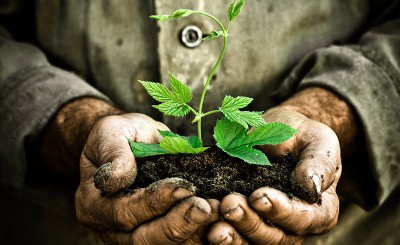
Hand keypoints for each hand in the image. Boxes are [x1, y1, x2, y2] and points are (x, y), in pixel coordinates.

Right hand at [75, 113, 218, 243]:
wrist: (131, 143)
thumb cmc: (120, 136)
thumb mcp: (110, 133)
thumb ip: (113, 152)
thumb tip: (116, 178)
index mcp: (94, 204)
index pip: (123, 213)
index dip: (153, 203)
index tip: (182, 187)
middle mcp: (111, 228)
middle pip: (144, 239)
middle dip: (177, 225)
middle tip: (205, 207)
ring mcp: (134, 235)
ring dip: (193, 232)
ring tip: (217, 212)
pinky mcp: (157, 233)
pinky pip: (179, 241)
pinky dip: (199, 233)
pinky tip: (218, 218)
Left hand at [208, 108, 340, 243]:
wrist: (280, 132)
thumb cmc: (303, 136)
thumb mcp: (318, 142)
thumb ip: (319, 164)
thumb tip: (311, 188)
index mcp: (319, 210)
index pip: (302, 219)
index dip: (281, 211)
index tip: (259, 196)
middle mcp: (294, 226)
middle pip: (274, 238)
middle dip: (250, 223)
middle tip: (230, 205)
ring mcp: (268, 226)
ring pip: (251, 242)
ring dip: (232, 236)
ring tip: (214, 225)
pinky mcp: (245, 221)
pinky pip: (233, 233)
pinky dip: (218, 229)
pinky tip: (204, 222)